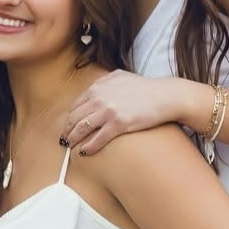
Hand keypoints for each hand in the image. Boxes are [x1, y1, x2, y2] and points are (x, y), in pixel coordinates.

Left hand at [61, 71, 185, 155]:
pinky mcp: (118, 124)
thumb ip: (105, 81)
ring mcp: (108, 111)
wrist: (164, 96)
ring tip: (70, 146)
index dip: (69, 118)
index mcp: (98, 87)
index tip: (68, 126)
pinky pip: (97, 139)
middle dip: (67, 130)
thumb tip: (94, 86)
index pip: (76, 105)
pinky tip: (84, 152)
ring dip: (73, 139)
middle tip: (64, 139)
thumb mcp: (121, 77)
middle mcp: (99, 98)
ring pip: (82, 129)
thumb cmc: (145, 88)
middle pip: (75, 118)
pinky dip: (88, 147)